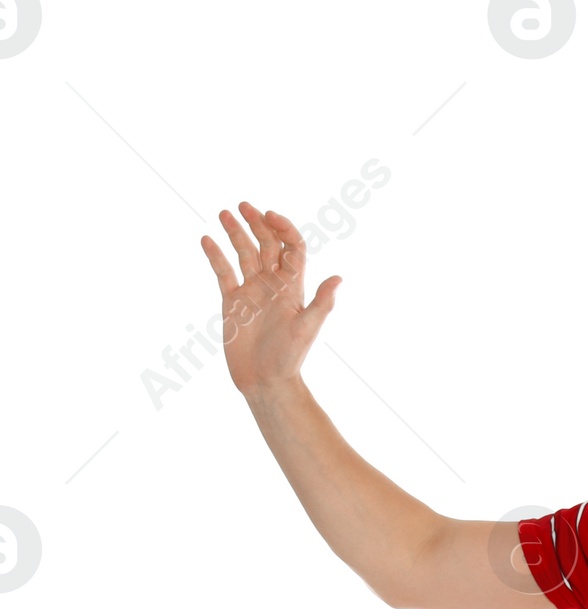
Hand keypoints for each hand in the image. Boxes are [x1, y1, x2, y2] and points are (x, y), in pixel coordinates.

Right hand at [199, 201, 340, 398]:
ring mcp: (251, 291)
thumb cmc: (289, 358)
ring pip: (244, 254)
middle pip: (267, 245)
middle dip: (257, 223)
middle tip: (244, 206)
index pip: (291, 248)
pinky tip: (206, 239)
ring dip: (235, 233)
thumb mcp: (307, 328)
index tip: (270, 216)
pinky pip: (223, 272)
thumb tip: (339, 279)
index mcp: (292, 287)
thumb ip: (321, 303)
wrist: (265, 381)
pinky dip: (215, 255)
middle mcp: (272, 285)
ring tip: (224, 213)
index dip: (284, 229)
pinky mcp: (232, 302)